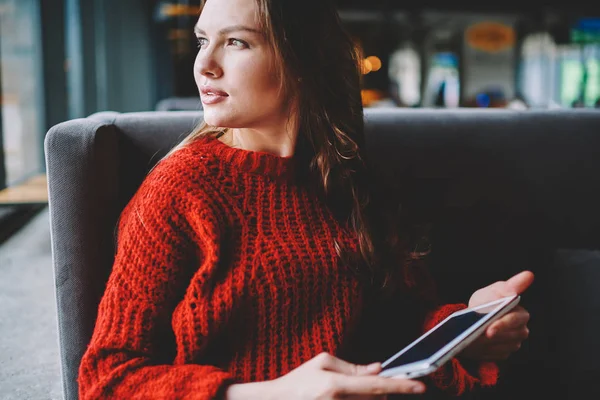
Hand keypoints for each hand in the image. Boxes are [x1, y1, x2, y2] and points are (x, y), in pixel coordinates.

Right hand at [225, 352, 425, 399]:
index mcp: (334, 385)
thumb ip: (351, 366)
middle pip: (375, 398)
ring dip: (366, 398)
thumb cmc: (297, 382)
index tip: (421, 385)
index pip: (376, 385)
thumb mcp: (321, 363)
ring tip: (340, 391)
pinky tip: (342, 396)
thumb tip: (377, 368)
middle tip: (358, 384)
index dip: (401, 385)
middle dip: (378, 391)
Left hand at [461, 271, 533, 360]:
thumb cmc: (487, 301)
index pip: (514, 321)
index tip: (490, 329)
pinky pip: (497, 355)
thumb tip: (529, 275)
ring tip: (473, 339)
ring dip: (487, 344)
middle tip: (477, 335)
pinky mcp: (505, 352)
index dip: (502, 325)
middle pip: (510, 337)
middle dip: (493, 336)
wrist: (473, 317)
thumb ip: (511, 286)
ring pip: (503, 347)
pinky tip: (477, 346)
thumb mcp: (494, 291)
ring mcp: (514, 343)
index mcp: (520, 313)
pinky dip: (485, 351)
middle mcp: (521, 330)